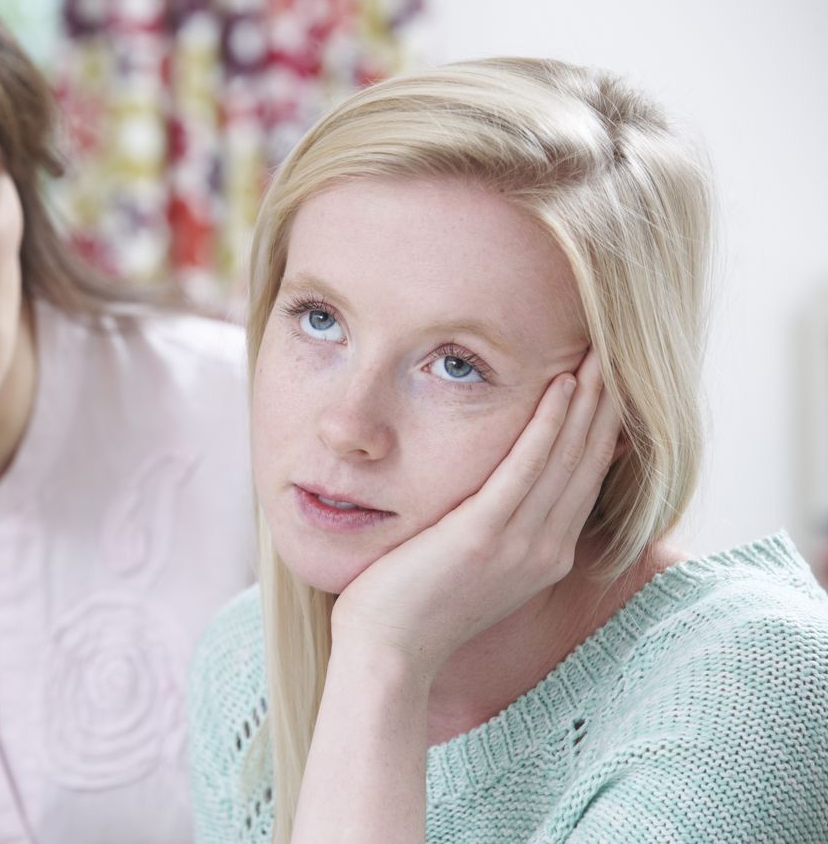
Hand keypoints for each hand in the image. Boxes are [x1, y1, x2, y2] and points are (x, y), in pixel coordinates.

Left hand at [331, 349, 620, 681]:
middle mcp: (544, 549)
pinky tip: (561, 388)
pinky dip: (547, 426)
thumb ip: (497, 529)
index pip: (585, 480)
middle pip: (587, 462)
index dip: (601, 428)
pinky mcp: (483, 536)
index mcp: (544, 556)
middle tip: (614, 351)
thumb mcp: (472, 565)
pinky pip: (525, 469)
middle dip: (604, 404)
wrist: (388, 653)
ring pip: (566, 458)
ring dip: (586, 402)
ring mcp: (519, 544)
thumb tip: (500, 493)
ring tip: (597, 354)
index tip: (609, 383)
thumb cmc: (415, 606)